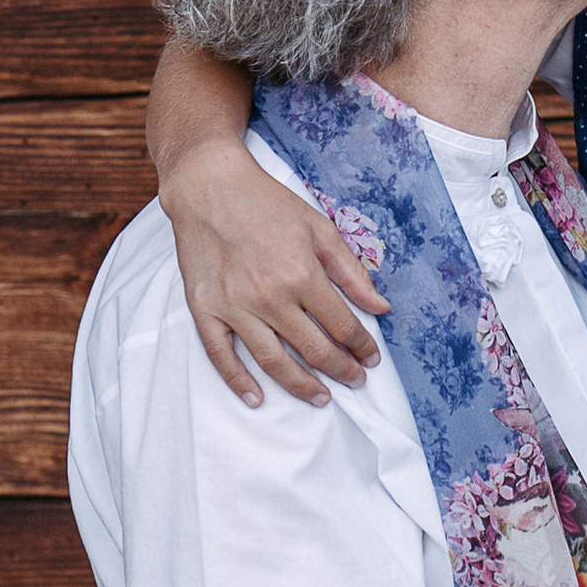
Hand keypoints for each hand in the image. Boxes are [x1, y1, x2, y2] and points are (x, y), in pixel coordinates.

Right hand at [163, 138, 389, 408]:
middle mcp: (270, 297)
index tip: (371, 358)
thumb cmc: (268, 204)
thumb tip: (380, 307)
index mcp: (303, 274)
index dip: (361, 346)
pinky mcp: (205, 311)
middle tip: (354, 382)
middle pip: (312, 349)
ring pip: (273, 361)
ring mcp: (235, 307)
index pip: (342, 325)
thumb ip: (351, 271)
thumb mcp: (320, 228)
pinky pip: (221, 356)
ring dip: (300, 385)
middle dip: (339, 370)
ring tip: (321, 398)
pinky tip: (257, 398)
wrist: (210, 188)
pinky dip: (239, 382)